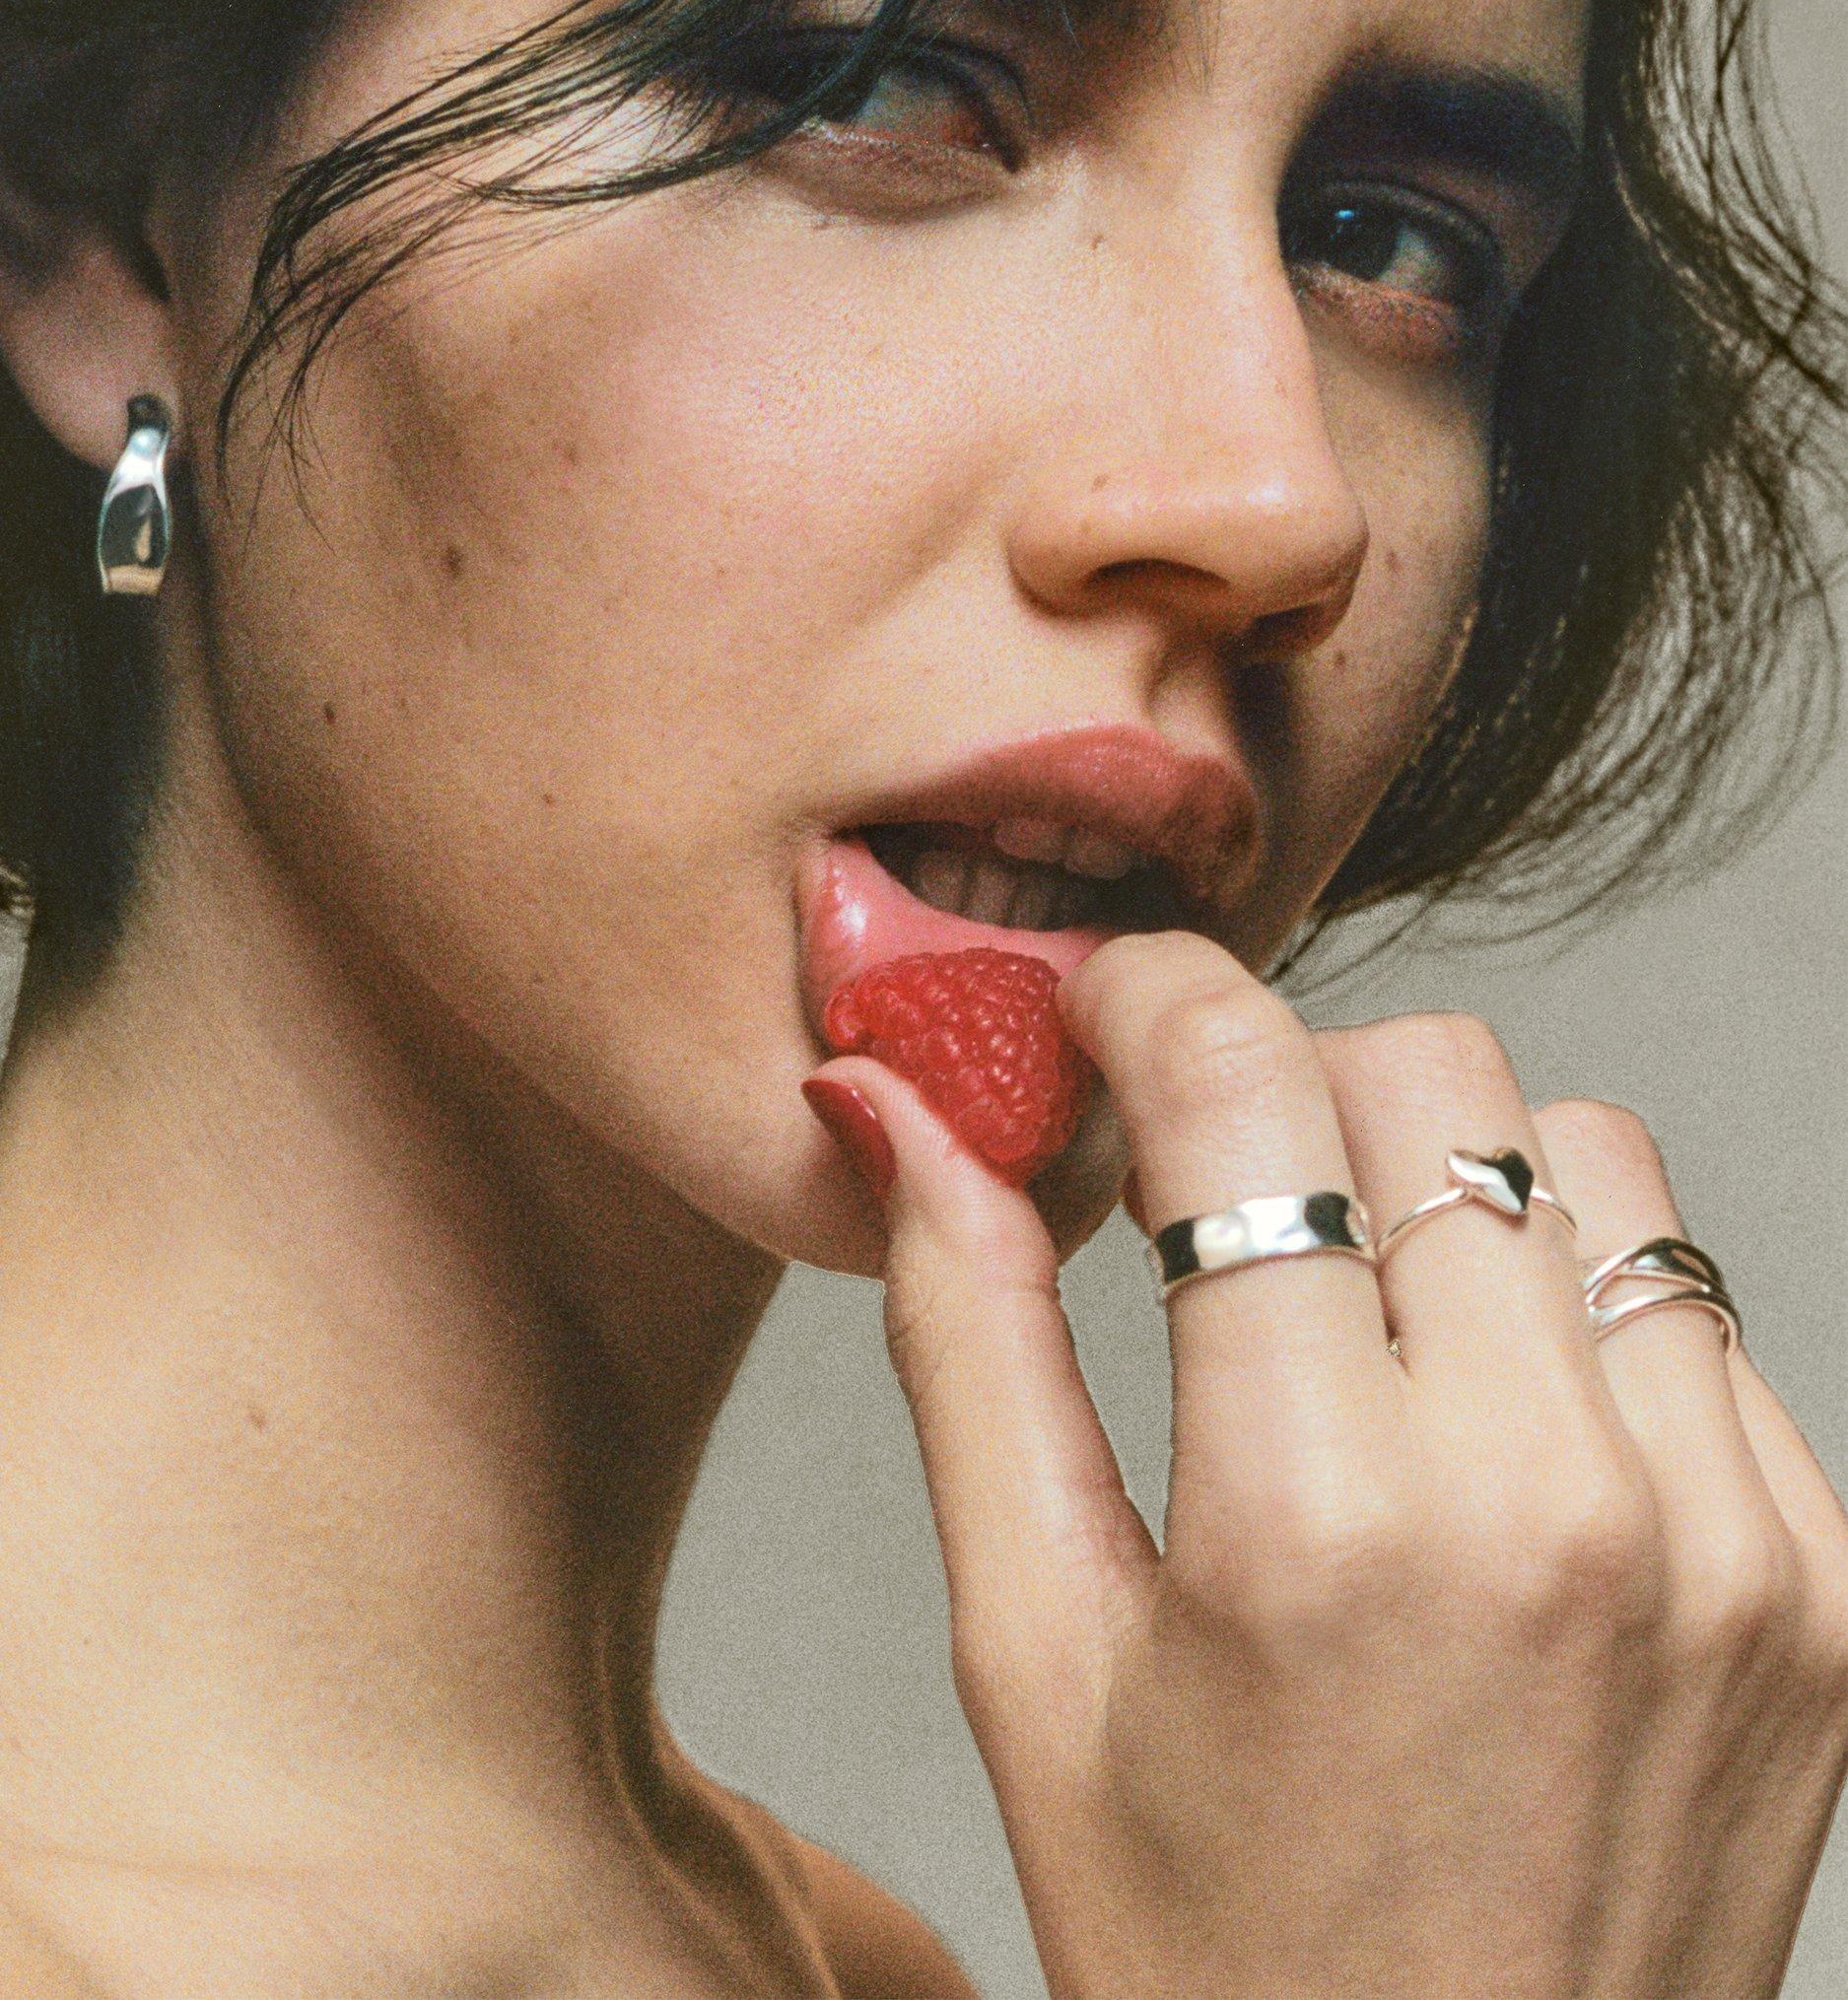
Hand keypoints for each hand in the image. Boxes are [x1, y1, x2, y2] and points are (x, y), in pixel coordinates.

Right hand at [817, 933, 1847, 1998]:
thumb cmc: (1211, 1949)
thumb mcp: (1032, 1657)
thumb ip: (964, 1339)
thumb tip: (889, 1107)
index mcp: (1316, 1515)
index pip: (1242, 1079)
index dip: (1147, 998)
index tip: (1102, 1022)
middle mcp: (1553, 1499)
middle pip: (1434, 1067)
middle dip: (1296, 1083)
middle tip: (1224, 1196)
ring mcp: (1723, 1541)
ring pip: (1591, 1153)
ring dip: (1455, 1183)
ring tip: (1371, 1323)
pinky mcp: (1820, 1585)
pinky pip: (1700, 1312)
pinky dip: (1578, 1318)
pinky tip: (1494, 1442)